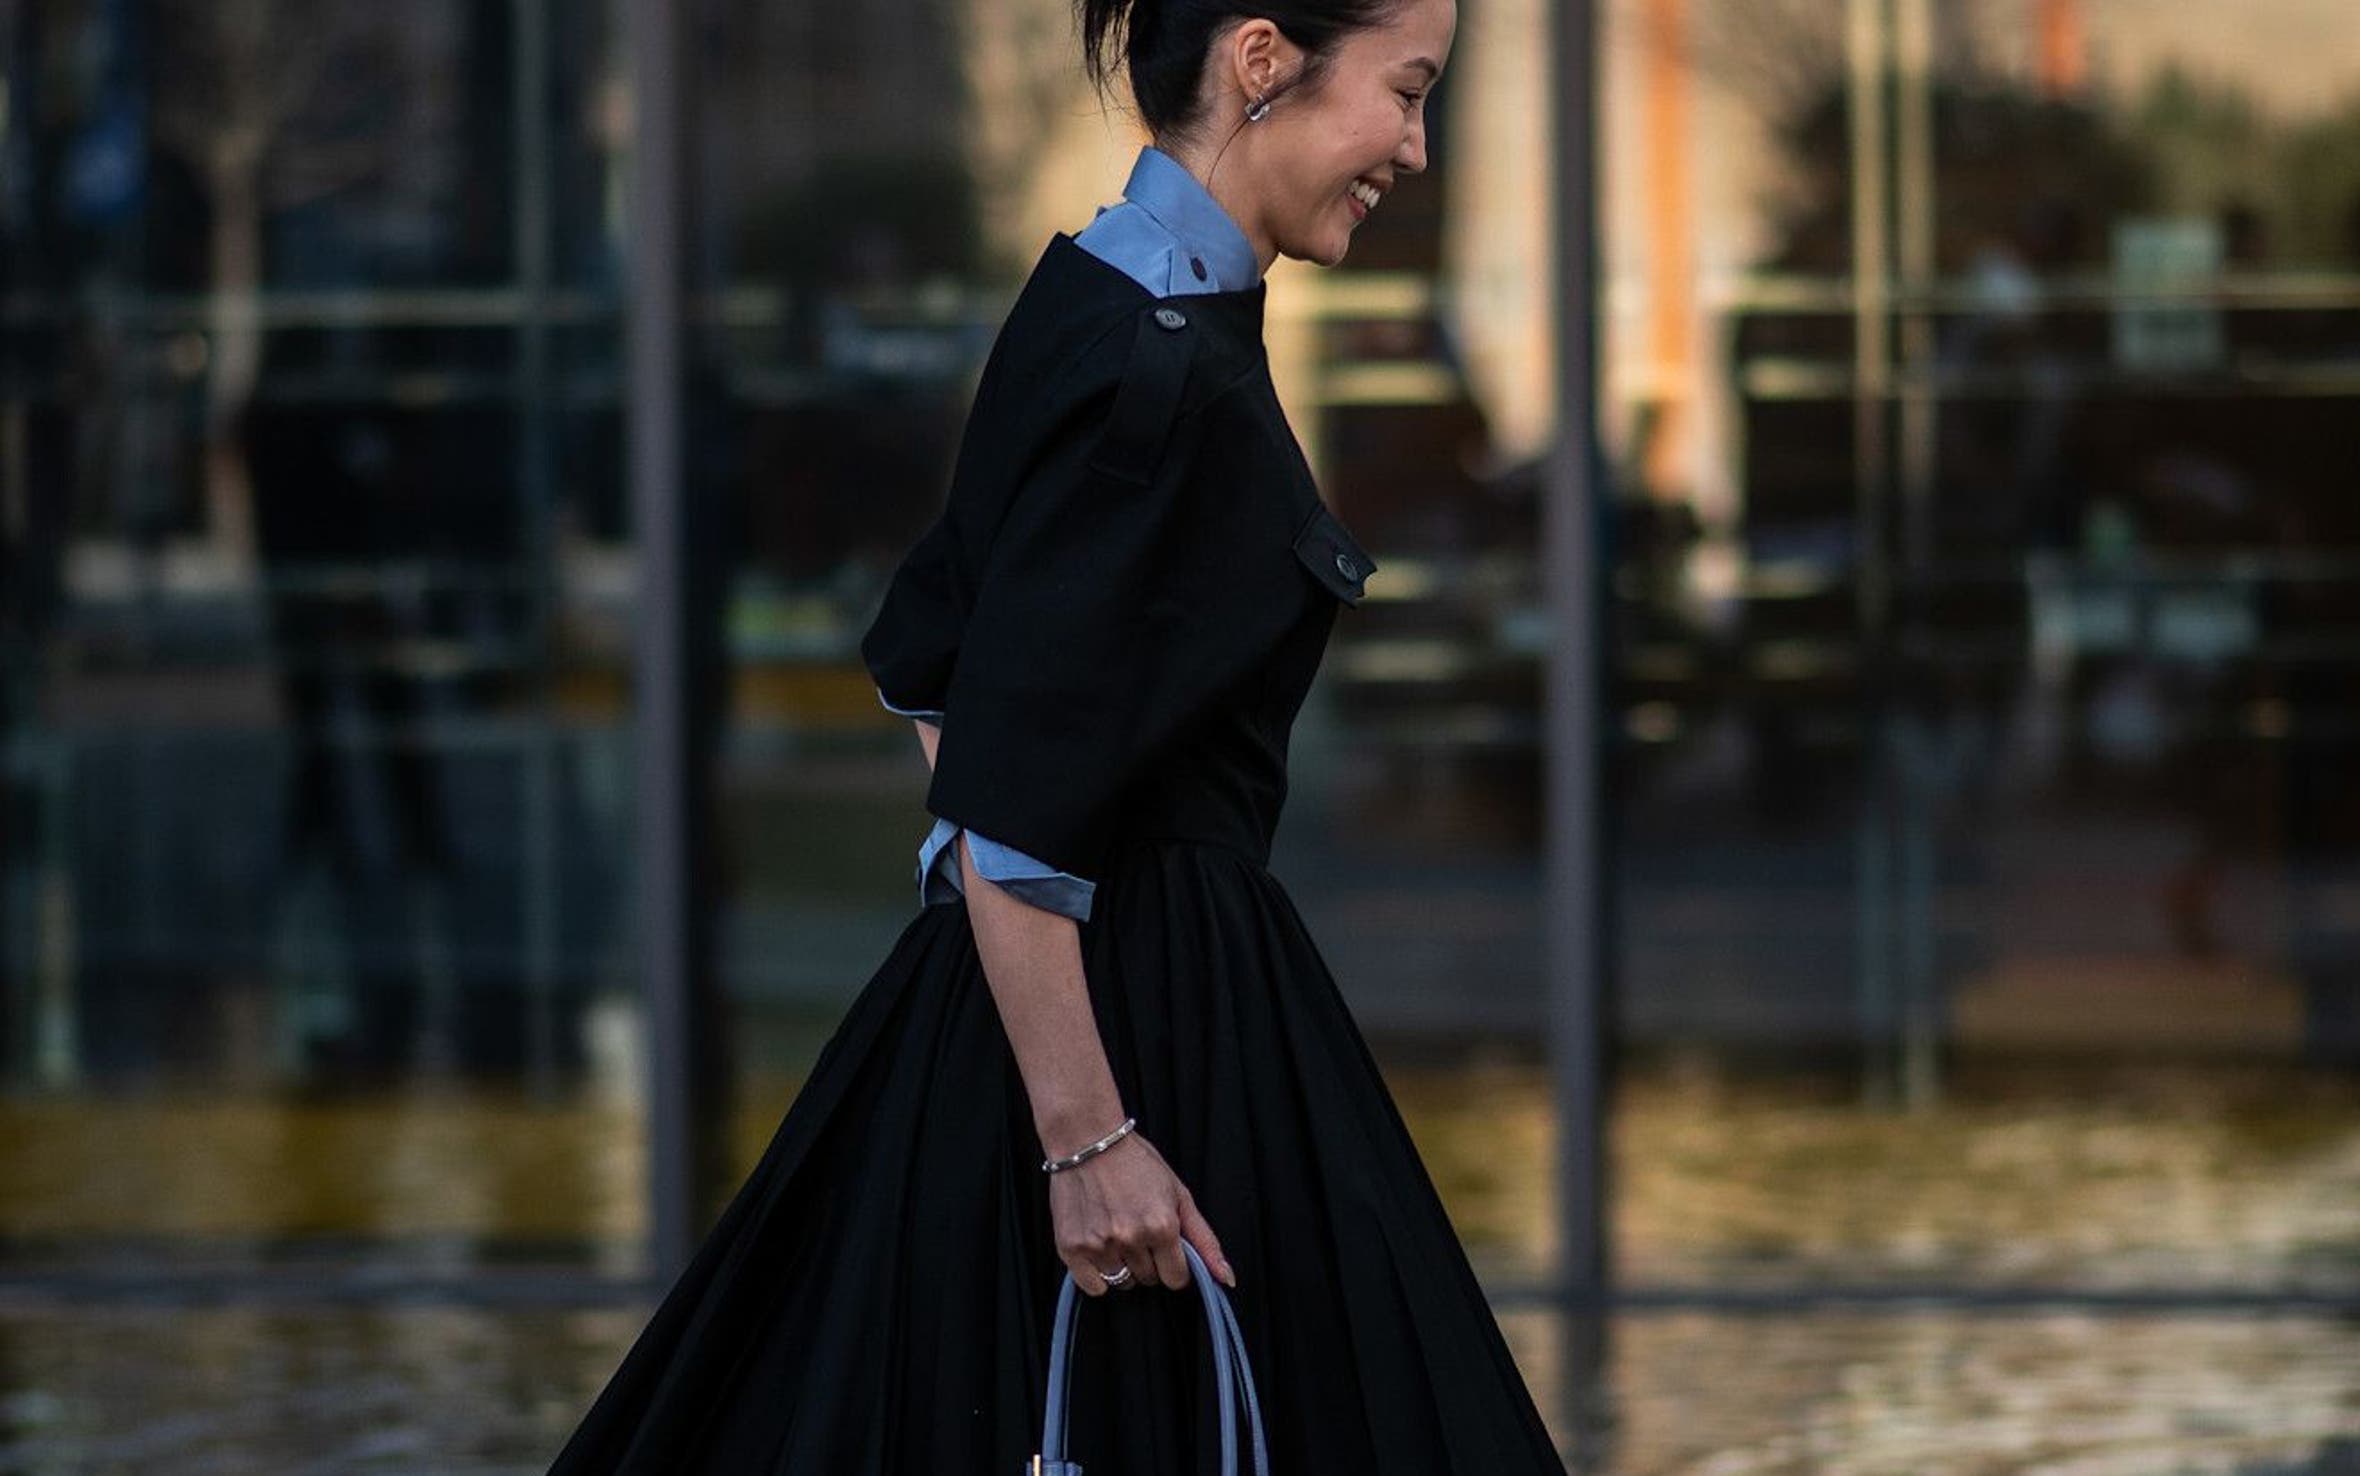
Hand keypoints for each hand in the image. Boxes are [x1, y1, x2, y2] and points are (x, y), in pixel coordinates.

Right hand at [1047, 1127, 1236, 1297]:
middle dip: (1148, 1260)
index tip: (1164, 1247)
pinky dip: (1097, 1275)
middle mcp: (1130, 1238)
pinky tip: (1099, 1246)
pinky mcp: (1071, 1248)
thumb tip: (1226, 1279)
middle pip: (1149, 1279)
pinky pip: (1093, 1286)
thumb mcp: (1178, 1194)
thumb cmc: (1135, 1163)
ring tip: (1116, 1232)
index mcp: (1161, 1226)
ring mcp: (1098, 1245)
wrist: (1086, 1141)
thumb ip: (1204, 1240)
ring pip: (1122, 1283)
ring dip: (1123, 1265)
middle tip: (1137, 1228)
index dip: (1174, 1264)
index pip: (1176, 1278)